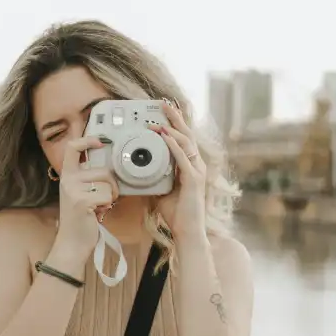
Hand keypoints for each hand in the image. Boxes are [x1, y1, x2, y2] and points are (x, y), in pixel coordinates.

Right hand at [56, 137, 118, 258]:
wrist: (72, 243)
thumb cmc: (81, 218)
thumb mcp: (80, 193)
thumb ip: (89, 179)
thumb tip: (109, 167)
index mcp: (67, 176)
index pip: (72, 148)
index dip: (87, 140)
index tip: (100, 142)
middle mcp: (68, 180)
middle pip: (104, 171)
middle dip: (112, 186)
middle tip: (104, 199)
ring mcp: (74, 190)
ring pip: (107, 184)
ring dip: (110, 197)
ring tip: (99, 207)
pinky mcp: (82, 201)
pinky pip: (107, 196)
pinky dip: (107, 206)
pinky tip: (97, 213)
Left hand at [148, 101, 206, 239]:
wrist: (187, 232)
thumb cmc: (176, 214)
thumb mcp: (161, 191)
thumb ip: (155, 179)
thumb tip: (139, 172)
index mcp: (188, 166)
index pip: (182, 139)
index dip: (173, 124)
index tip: (162, 112)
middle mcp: (195, 165)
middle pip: (186, 135)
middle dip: (175, 117)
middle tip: (162, 103)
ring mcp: (197, 171)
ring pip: (186, 143)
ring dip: (172, 129)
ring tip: (159, 118)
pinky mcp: (194, 180)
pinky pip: (183, 158)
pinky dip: (174, 146)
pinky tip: (165, 137)